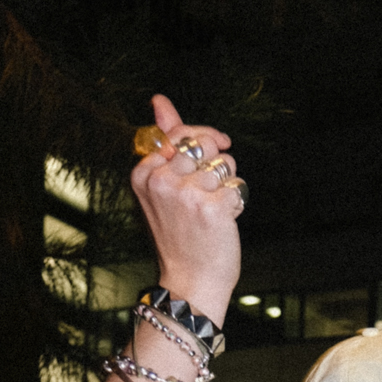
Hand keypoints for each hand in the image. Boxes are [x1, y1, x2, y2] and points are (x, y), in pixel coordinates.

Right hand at [129, 94, 243, 321]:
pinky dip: (237, 202)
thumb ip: (164, 142)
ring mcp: (187, 193)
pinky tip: (224, 220)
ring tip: (216, 207)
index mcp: (144, 173)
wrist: (189, 282)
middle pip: (204, 143)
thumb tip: (159, 100)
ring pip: (225, 163)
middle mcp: (161, 180)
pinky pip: (238, 186)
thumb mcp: (161, 188)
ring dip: (229, 183)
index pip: (180, 133)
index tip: (214, 149)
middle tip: (214, 184)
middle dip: (217, 160)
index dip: (203, 139)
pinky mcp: (212, 207)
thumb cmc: (178, 235)